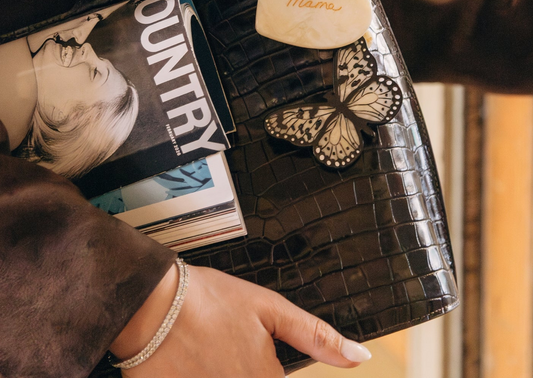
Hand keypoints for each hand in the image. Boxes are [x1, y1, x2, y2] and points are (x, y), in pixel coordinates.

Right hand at [111, 263, 371, 377]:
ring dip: (221, 368)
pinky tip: (196, 360)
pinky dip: (202, 373)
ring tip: (208, 350)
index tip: (251, 352)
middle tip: (222, 345)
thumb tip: (358, 355)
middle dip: (243, 365)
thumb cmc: (209, 301)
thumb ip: (316, 336)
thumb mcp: (270, 309)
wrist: (153, 303)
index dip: (268, 368)